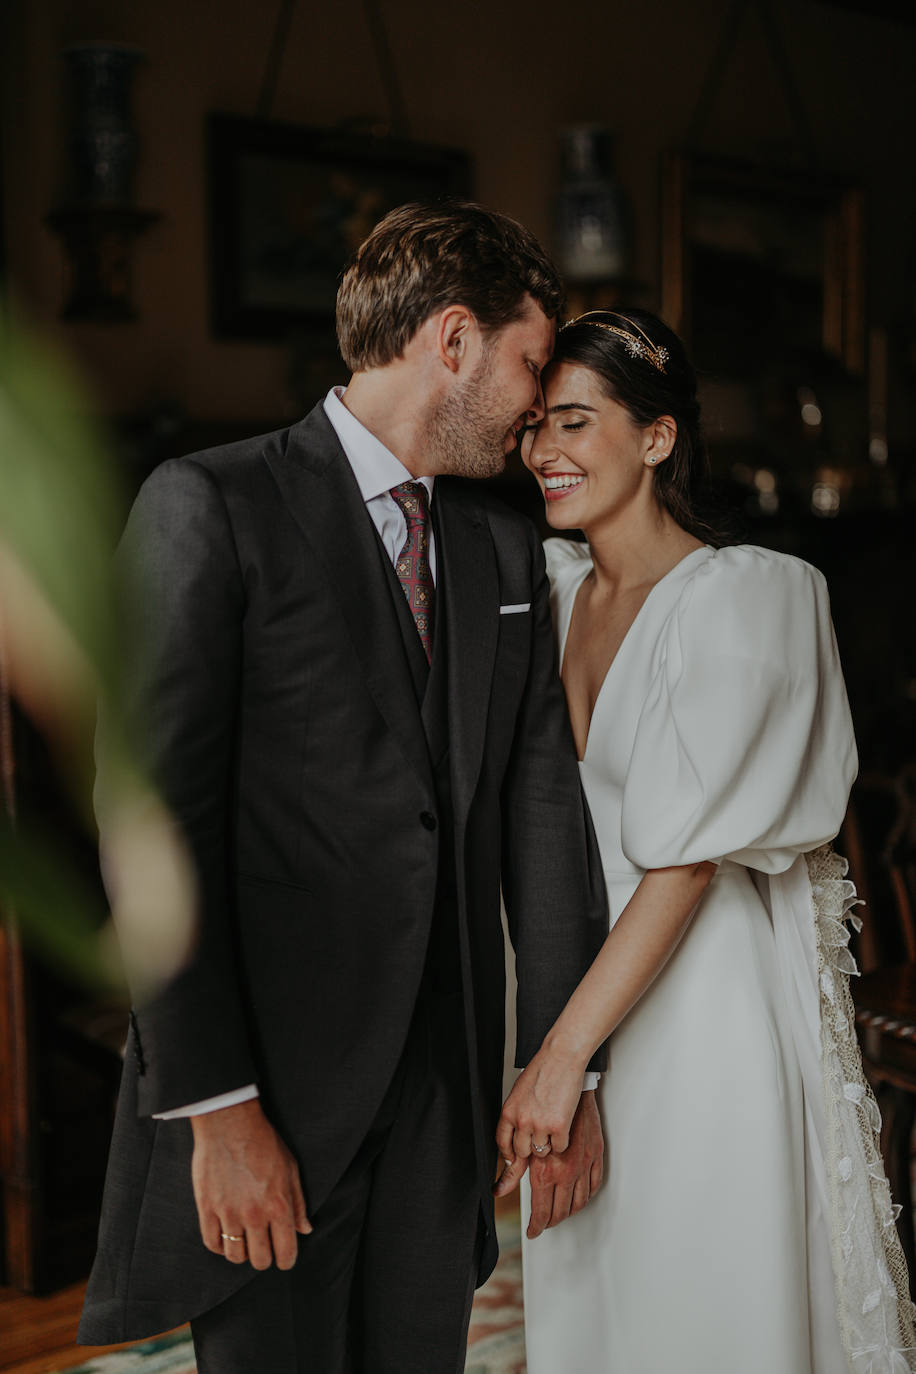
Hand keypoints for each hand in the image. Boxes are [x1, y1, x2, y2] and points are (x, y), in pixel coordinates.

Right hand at [190, 1098, 310, 1270]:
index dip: (286, 1259)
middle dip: (264, 1258)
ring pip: (234, 1256)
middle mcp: (254, 1214)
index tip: (282, 1256)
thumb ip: (298, 1203)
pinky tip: (225, 1234)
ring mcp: (228, 1213)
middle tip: (262, 1246)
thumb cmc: (263, 1143)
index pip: (286, 1252)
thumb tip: (305, 1229)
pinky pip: (212, 1243)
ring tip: (243, 1239)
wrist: (229, 1123)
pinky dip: (219, 1245)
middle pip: (259, 1260)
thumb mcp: (290, 1169)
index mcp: (279, 1206)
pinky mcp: (207, 1208)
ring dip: (241, 1252)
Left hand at [494, 1041, 585, 1163]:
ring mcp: (540, 1125)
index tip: (514, 1157)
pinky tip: (563, 1125)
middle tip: (540, 1136)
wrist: (561, 1058)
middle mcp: (522, 1121)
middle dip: (531, 1147)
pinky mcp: (559, 1126)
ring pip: (541, 1151)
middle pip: (522, 1151)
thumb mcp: (519, 1092)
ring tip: (552, 1125)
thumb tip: (517, 1134)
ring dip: (548, 1143)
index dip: (509, 1153)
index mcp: (509, 1111)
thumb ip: (516, 1113)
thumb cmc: (543, 1070)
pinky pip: (559, 1147)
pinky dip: (563, 1140)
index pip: (502, 1143)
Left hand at [525, 1090, 602, 1237]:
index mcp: (545, 1171)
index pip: (541, 1212)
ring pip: (578, 1203)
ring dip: (568, 1212)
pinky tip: (578, 1196)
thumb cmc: (541, 1110)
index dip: (536, 1226)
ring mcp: (583, 1165)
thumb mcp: (521, 1142)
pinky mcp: (596, 1155)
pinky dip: (585, 1196)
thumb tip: (498, 1190)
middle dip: (550, 1221)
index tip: (533, 1231)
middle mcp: (565, 1172)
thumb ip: (513, 1171)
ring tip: (559, 1212)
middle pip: (560, 1212)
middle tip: (544, 1222)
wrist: (565, 1085)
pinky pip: (593, 1186)